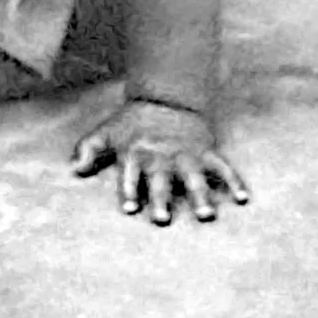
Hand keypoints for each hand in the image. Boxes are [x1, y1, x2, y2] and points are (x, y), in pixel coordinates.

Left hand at [70, 99, 251, 225]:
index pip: (130, 175)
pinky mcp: (206, 151)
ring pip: (194, 177)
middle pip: (161, 181)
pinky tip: (243, 198)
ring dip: (200, 196)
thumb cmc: (132, 123)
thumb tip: (74, 170)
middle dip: (162, 199)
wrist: (166, 98)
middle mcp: (161, 157)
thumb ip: (88, 149)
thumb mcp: (106, 132)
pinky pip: (223, 167)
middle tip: (163, 219)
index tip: (131, 209)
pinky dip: (234, 181)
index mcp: (136, 154)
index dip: (130, 191)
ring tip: (206, 216)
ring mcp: (185, 155)